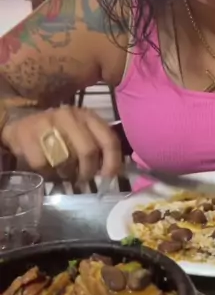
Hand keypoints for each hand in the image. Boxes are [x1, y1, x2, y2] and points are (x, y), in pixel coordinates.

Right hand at [2, 106, 122, 181]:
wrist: (20, 125)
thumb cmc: (57, 134)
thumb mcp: (80, 133)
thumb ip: (97, 146)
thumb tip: (115, 172)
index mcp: (87, 116)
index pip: (108, 139)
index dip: (112, 161)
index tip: (108, 177)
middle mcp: (69, 116)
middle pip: (88, 151)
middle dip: (88, 171)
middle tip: (83, 178)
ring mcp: (47, 123)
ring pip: (66, 159)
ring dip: (67, 173)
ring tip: (64, 172)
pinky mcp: (27, 135)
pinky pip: (44, 165)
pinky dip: (47, 173)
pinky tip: (47, 170)